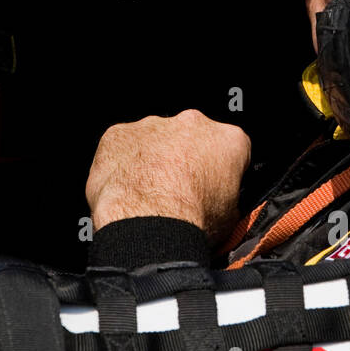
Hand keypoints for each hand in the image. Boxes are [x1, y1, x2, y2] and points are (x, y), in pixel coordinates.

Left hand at [85, 109, 250, 241]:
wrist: (149, 227)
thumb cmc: (192, 222)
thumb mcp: (230, 217)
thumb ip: (226, 195)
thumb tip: (219, 204)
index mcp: (227, 139)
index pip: (230, 149)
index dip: (220, 170)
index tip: (211, 186)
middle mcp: (191, 124)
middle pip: (189, 138)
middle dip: (184, 159)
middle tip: (177, 191)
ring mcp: (152, 126)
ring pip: (154, 139)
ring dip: (153, 160)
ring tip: (148, 195)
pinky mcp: (119, 134)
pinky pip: (121, 147)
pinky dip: (122, 164)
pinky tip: (125, 189)